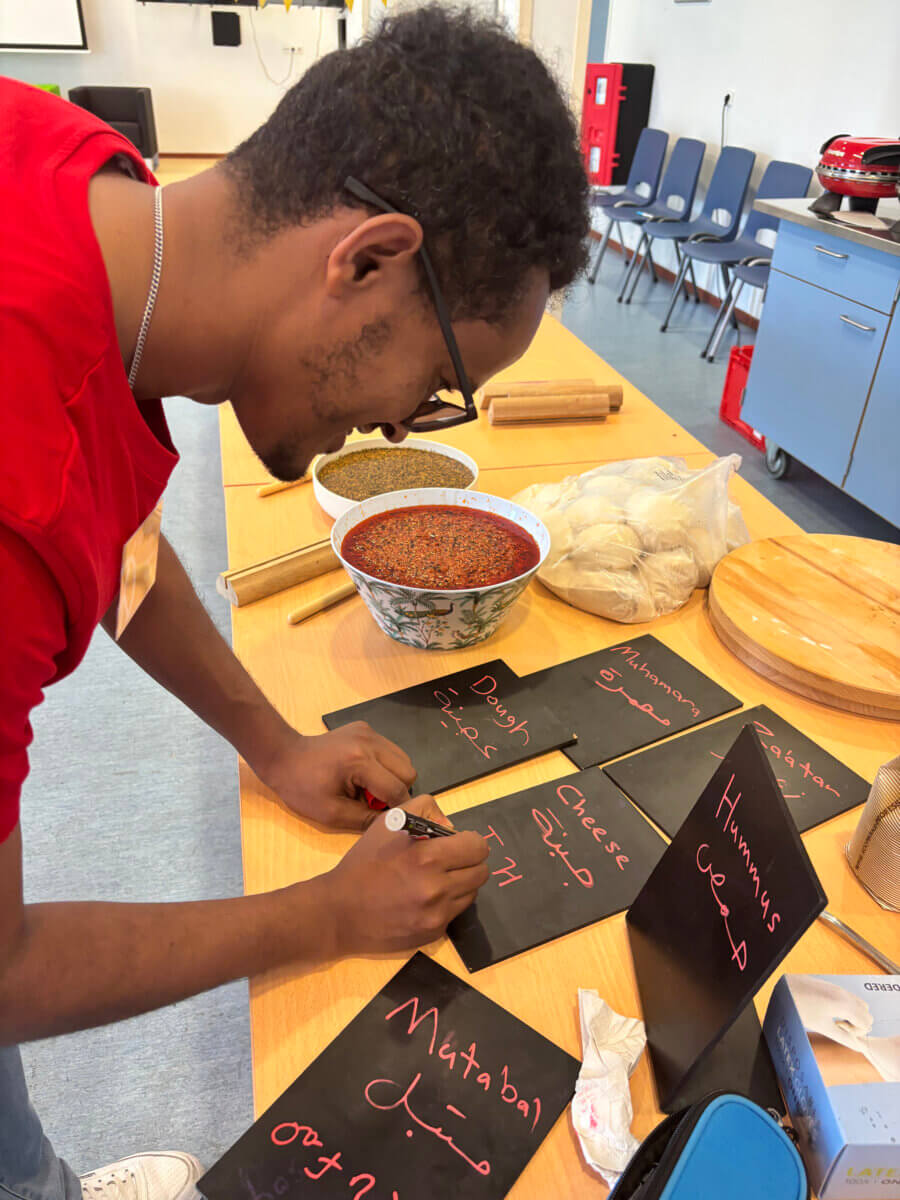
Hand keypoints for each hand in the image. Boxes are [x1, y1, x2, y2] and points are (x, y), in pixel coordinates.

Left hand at [257, 723, 417, 829]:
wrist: (284, 756)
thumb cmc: (301, 787)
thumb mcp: (332, 813)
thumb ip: (366, 820)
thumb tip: (393, 823)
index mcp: (360, 762)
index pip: (397, 789)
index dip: (397, 809)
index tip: (388, 818)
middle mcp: (370, 742)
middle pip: (408, 771)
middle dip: (398, 790)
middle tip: (374, 801)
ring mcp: (369, 732)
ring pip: (403, 759)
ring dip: (393, 777)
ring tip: (369, 787)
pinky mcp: (365, 728)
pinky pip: (389, 750)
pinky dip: (384, 764)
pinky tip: (363, 773)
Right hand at [318, 796, 489, 954]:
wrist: (340, 912)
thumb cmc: (364, 863)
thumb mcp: (388, 822)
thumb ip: (426, 810)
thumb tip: (451, 827)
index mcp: (427, 857)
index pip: (478, 847)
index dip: (468, 841)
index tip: (455, 843)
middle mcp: (437, 889)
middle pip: (481, 872)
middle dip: (468, 862)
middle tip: (449, 860)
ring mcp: (437, 915)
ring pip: (472, 893)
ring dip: (460, 883)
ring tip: (436, 879)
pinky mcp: (433, 934)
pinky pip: (455, 913)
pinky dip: (446, 903)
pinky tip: (424, 899)